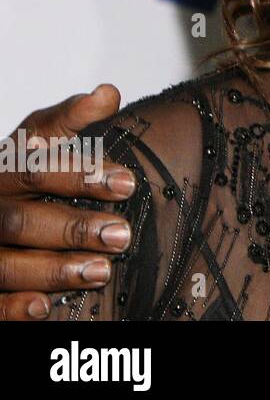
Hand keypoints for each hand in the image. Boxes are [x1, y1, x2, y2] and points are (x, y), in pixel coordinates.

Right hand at [0, 85, 135, 319]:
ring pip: (6, 264)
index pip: (36, 167)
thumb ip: (72, 120)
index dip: (81, 174)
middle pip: (21, 220)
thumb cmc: (19, 172)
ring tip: (101, 270)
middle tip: (122, 234)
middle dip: (73, 228)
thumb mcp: (40, 140)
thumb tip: (107, 93)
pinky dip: (15, 306)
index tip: (127, 182)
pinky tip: (46, 305)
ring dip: (54, 269)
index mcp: (2, 170)